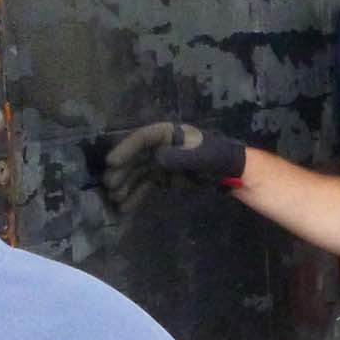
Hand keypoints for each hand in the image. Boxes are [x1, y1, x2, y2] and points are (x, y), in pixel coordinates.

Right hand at [102, 121, 247, 211]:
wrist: (230, 171)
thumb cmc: (217, 158)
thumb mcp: (201, 156)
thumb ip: (181, 157)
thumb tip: (157, 157)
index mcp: (168, 133)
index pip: (142, 138)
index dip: (125, 149)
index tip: (111, 162)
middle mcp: (159, 145)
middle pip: (135, 156)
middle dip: (121, 171)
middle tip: (109, 186)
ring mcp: (160, 160)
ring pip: (137, 172)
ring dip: (125, 185)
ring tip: (114, 199)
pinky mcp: (163, 175)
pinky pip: (145, 184)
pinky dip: (135, 194)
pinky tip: (125, 206)